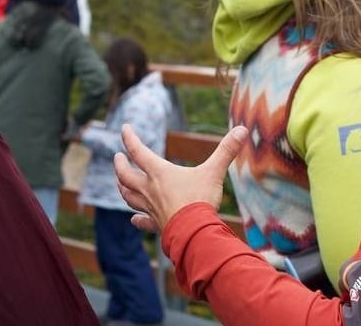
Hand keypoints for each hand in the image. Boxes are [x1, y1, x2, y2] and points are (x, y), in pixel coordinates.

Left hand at [115, 124, 246, 232]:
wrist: (194, 232)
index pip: (137, 151)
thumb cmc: (201, 200)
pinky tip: (134, 219)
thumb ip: (226, 151)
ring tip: (121, 183)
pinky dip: (137, 219)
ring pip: (128, 196)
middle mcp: (150, 189)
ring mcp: (150, 208)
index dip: (129, 138)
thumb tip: (243, 129)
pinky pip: (142, 221)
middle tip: (117, 157)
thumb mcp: (214, 171)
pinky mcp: (156, 224)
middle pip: (125, 175)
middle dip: (119, 165)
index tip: (124, 128)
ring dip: (122, 188)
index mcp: (159, 173)